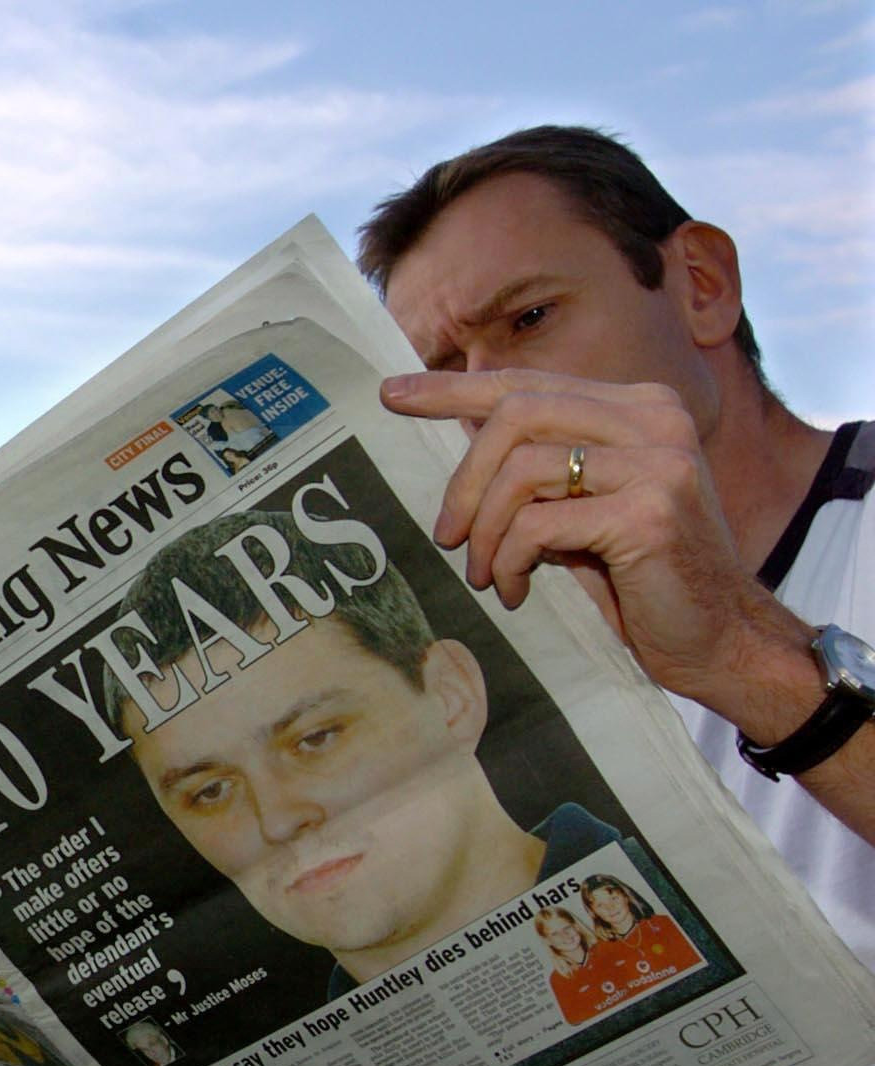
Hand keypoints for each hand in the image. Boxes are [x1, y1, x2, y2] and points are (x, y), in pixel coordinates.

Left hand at [381, 368, 806, 707]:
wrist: (717, 638)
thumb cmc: (639, 576)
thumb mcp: (583, 507)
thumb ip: (541, 466)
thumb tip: (460, 439)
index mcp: (639, 407)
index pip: (530, 384)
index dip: (456, 389)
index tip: (393, 395)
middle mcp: (655, 420)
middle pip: (515, 416)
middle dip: (464, 480)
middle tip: (447, 536)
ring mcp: (658, 462)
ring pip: (521, 471)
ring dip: (484, 531)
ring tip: (485, 573)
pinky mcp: (649, 513)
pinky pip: (537, 524)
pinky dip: (510, 560)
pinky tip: (515, 590)